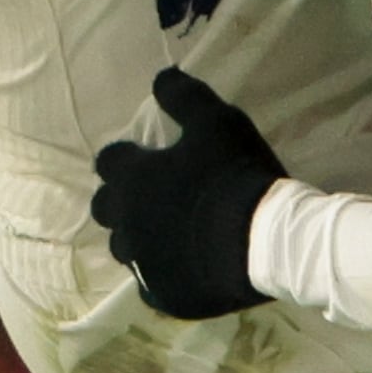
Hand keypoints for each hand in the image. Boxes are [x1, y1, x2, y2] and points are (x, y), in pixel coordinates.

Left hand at [90, 68, 285, 318]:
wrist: (266, 241)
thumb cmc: (236, 175)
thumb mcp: (217, 122)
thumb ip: (184, 98)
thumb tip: (160, 77)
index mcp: (134, 179)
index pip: (109, 161)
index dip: (126, 158)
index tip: (144, 158)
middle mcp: (127, 222)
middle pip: (105, 209)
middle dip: (120, 201)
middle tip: (151, 198)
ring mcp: (143, 263)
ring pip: (125, 250)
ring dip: (139, 239)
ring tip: (169, 235)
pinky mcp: (164, 295)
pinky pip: (152, 285)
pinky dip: (163, 274)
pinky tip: (186, 266)